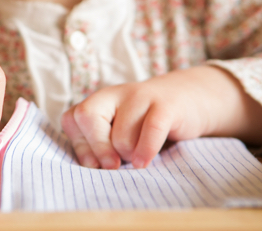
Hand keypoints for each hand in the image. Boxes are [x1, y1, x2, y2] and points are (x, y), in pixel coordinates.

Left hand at [60, 66, 261, 169]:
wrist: (189, 99)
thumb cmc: (147, 123)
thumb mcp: (120, 129)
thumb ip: (101, 142)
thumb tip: (90, 168)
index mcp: (99, 100)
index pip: (72, 118)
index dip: (79, 145)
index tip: (93, 164)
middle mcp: (115, 94)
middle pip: (87, 117)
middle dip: (97, 148)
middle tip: (112, 167)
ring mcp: (140, 96)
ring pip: (120, 134)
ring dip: (129, 154)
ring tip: (139, 156)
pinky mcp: (165, 105)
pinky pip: (150, 130)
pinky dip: (145, 151)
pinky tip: (145, 162)